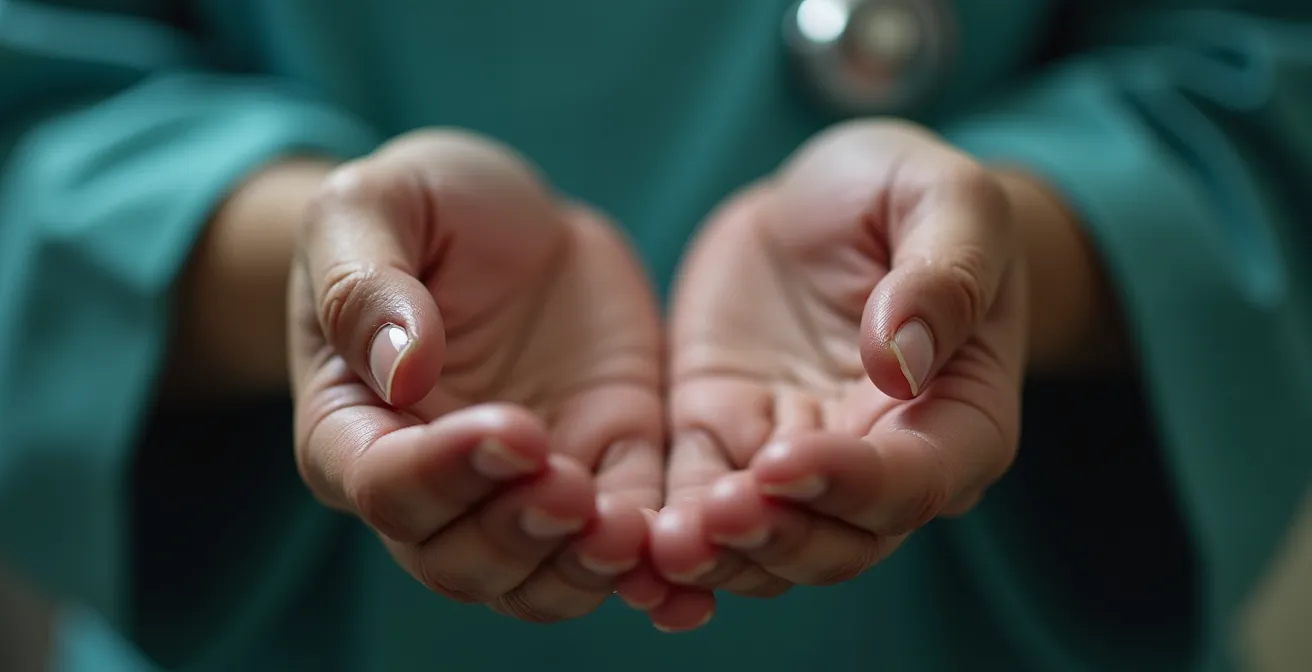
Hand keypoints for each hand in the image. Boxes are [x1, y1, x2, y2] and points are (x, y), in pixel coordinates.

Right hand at [288, 130, 704, 624]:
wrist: (515, 216)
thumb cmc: (423, 208)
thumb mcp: (371, 209)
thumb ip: (364, 286)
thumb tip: (399, 370)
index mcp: (354, 425)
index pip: (382, 486)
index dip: (442, 475)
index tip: (510, 430)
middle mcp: (433, 481)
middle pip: (458, 558)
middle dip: (518, 536)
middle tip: (572, 488)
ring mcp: (522, 485)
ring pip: (537, 578)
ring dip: (579, 569)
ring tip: (627, 533)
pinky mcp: (606, 465)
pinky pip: (624, 541)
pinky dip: (647, 563)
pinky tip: (678, 564)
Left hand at [651, 121, 1026, 603]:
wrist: (822, 197)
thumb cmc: (905, 194)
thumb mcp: (946, 202)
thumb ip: (943, 278)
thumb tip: (901, 363)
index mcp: (958, 419)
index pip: (916, 481)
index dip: (851, 485)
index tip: (784, 461)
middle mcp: (881, 461)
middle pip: (838, 540)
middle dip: (777, 538)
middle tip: (716, 515)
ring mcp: (795, 460)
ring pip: (765, 544)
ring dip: (721, 556)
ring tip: (665, 545)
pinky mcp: (720, 437)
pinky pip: (694, 502)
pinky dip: (668, 534)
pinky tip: (631, 541)